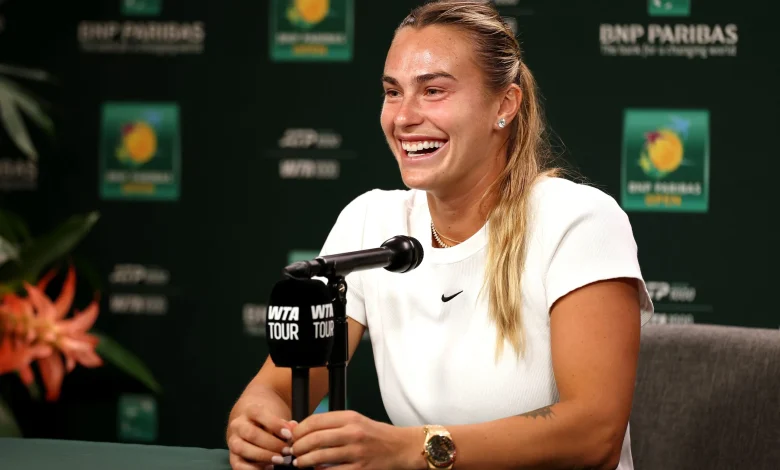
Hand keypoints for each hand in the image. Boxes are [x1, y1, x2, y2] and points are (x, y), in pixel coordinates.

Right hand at [227, 403, 297, 469]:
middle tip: (287, 451)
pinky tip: (268, 467)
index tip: (289, 435)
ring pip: (242, 448)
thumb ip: (285, 425)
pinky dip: (253, 468)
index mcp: (249, 411)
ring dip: (263, 456)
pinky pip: (238, 465)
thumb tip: (293, 427)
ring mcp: (233, 441)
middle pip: (251, 433)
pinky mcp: (232, 457)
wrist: (251, 426)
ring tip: (280, 460)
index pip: (258, 414)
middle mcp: (238, 425)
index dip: (274, 424)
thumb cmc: (268, 423)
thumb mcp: (276, 419)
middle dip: (271, 444)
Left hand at [289, 410, 423, 469]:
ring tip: (299, 463)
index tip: (293, 436)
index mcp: (350, 417)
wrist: (402, 447)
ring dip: (304, 461)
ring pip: (320, 457)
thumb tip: (301, 429)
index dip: (299, 430)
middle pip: (314, 438)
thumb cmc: (376, 435)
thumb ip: (331, 424)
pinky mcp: (360, 469)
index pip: (315, 420)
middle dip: (298, 447)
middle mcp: (353, 433)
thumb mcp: (356, 421)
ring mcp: (356, 452)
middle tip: (292, 452)